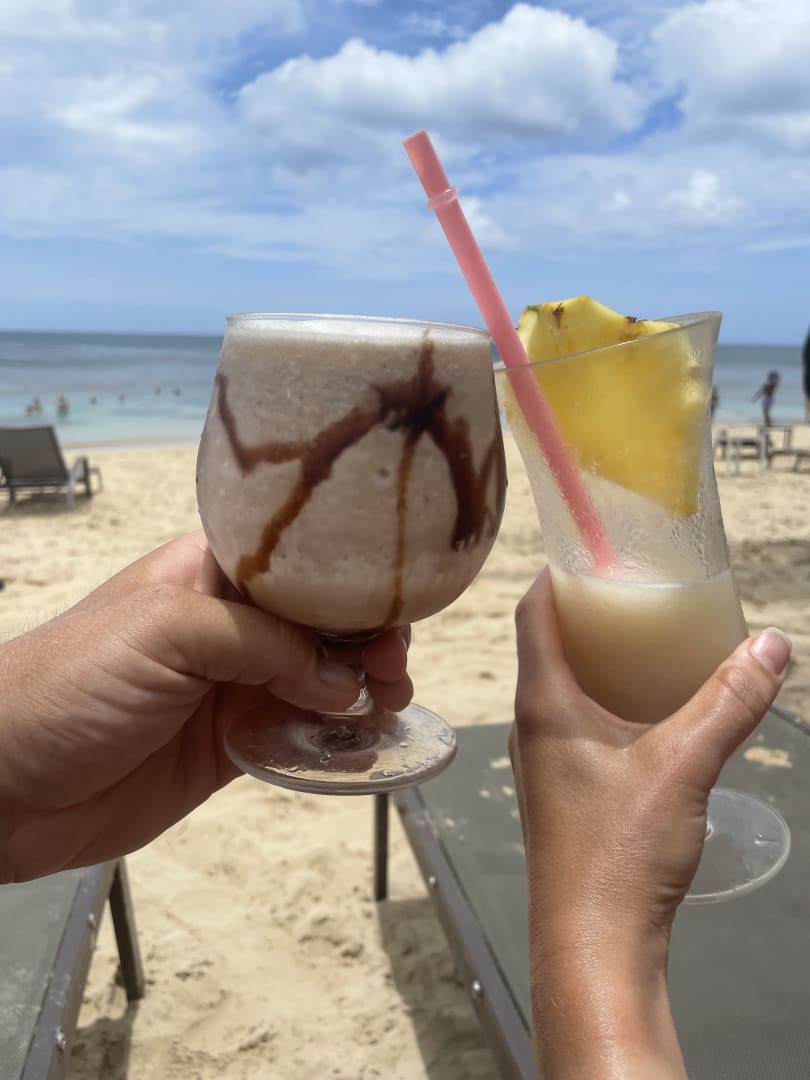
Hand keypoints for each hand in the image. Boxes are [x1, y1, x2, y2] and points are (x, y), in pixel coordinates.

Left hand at [0, 531, 412, 882]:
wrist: (5, 784)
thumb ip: (260, 643)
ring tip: (390, 706)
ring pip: (320, 680)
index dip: (353, 587)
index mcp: (212, 573)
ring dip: (362, 691)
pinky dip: (336, 740)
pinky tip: (363, 744)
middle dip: (367, 642)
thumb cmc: (69, 683)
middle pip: (323, 624)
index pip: (302, 565)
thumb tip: (340, 679)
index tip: (392, 618)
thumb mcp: (166, 631)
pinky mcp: (231, 745)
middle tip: (392, 674)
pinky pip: (299, 735)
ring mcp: (233, 686)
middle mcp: (230, 624)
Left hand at [509, 571, 789, 1078]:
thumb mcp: (683, 764)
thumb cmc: (619, 851)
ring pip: (567, 684)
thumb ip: (728, 703)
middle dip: (591, 610)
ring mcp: (546, 758)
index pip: (533, 611)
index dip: (557, 572)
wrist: (594, 942)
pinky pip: (581, 720)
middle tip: (638, 584)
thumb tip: (771, 645)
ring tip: (651, 635)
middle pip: (551, 642)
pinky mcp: (566, 788)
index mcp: (542, 701)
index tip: (593, 546)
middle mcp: (533, 723)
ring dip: (602, 656)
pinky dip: (610, 697)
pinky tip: (652, 706)